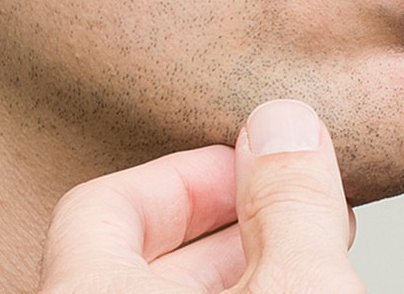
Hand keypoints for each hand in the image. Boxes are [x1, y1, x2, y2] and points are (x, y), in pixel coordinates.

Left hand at [40, 100, 363, 293]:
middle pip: (128, 261)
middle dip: (221, 228)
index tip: (253, 168)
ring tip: (303, 263)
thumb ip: (289, 202)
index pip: (99, 207)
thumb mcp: (302, 292)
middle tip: (291, 213)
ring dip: (231, 277)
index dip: (185, 175)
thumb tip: (284, 126)